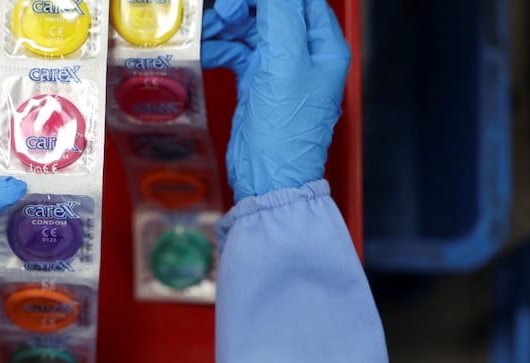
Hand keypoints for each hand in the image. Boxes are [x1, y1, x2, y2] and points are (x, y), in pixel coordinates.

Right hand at [201, 0, 350, 201]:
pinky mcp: (258, 85)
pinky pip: (238, 54)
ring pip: (251, 30)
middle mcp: (306, 55)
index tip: (237, 1)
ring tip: (206, 31)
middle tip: (221, 14)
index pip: (299, 0)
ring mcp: (281, 70)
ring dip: (226, 27)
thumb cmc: (285, 131)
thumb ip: (280, 15)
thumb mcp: (285, 63)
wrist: (268, 177)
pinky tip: (205, 52)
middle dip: (243, 8)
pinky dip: (221, 49)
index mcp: (324, 46)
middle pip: (272, 11)